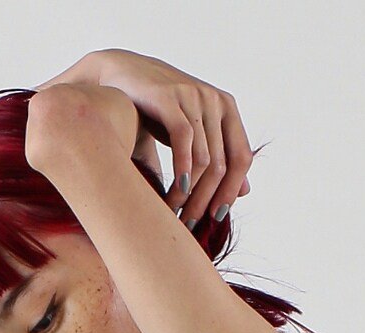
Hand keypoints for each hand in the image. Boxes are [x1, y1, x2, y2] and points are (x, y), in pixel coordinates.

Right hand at [73, 48, 255, 228]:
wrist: (120, 76)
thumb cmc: (157, 111)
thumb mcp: (192, 135)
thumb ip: (218, 159)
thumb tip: (244, 192)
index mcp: (227, 108)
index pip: (242, 158)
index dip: (231, 191)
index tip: (215, 218)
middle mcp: (215, 100)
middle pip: (222, 165)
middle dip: (206, 201)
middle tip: (189, 225)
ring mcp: (193, 96)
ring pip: (204, 159)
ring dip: (190, 195)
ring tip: (175, 214)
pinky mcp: (170, 97)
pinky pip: (184, 141)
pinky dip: (182, 172)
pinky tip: (174, 194)